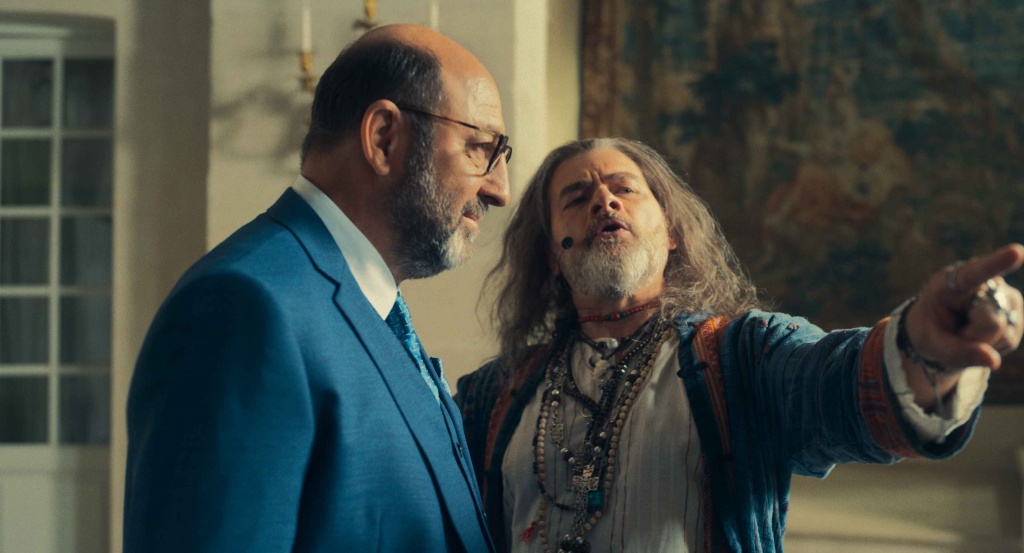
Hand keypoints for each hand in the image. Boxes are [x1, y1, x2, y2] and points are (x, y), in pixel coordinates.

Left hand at [906, 243, 1023, 371]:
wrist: (940, 330)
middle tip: (955, 332)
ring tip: (966, 331)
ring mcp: (1007, 296)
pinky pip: (1009, 340)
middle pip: (991, 322)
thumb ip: (956, 352)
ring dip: (982, 343)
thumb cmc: (930, 329)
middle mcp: (986, 283)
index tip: (1017, 252)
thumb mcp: (930, 343)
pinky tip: (981, 336)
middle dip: (972, 338)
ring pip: (1003, 333)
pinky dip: (993, 346)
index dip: (996, 263)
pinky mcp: (1018, 312)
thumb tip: (994, 361)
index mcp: (954, 280)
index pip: (976, 272)